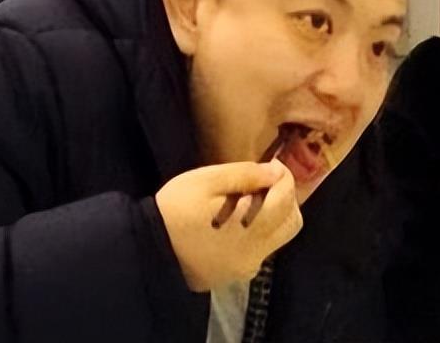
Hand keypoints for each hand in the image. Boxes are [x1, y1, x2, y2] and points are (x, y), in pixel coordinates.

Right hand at [156, 160, 302, 291]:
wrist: (146, 251)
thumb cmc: (173, 211)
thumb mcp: (204, 182)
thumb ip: (244, 175)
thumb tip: (275, 172)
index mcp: (251, 230)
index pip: (286, 199)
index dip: (285, 177)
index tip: (274, 164)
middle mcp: (256, 254)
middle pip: (292, 223)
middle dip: (288, 198)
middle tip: (268, 182)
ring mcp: (246, 268)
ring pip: (280, 238)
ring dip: (276, 215)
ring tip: (253, 199)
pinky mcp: (235, 275)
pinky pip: (262, 251)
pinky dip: (262, 232)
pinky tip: (241, 220)